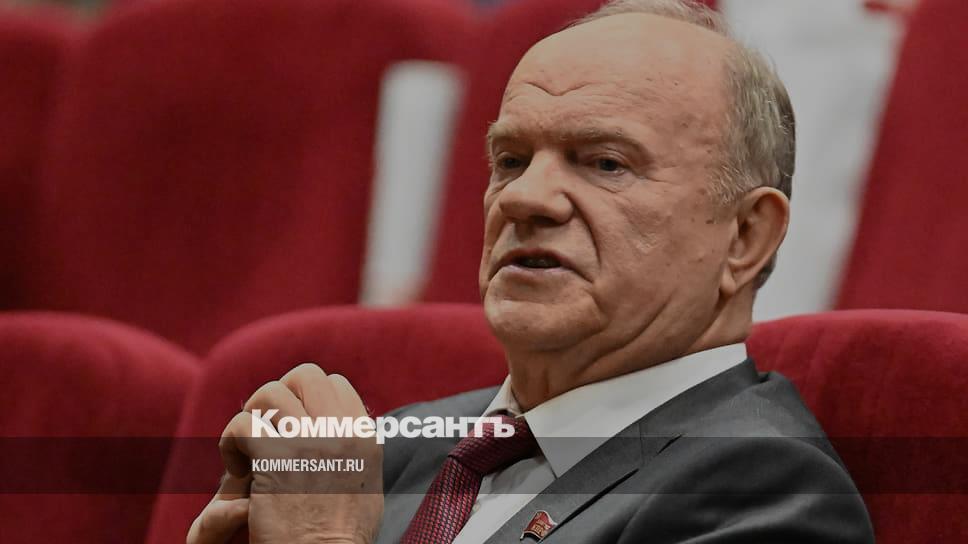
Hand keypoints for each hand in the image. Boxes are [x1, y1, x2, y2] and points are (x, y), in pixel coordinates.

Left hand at [188, 363, 383, 543]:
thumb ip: (356, 450)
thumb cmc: (341, 538)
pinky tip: (237, 469)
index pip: (334, 384)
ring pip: (269, 393)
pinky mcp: (275, 458)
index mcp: (363, 436)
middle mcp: (340, 431)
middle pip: (304, 375)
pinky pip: (242, 424)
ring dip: (252, 418)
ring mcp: (308, 441)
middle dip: (279, 397)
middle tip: (268, 430)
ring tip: (250, 451)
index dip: (307, 400)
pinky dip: (231, 444)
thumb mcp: (366, 485)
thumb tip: (343, 426)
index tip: (294, 428)